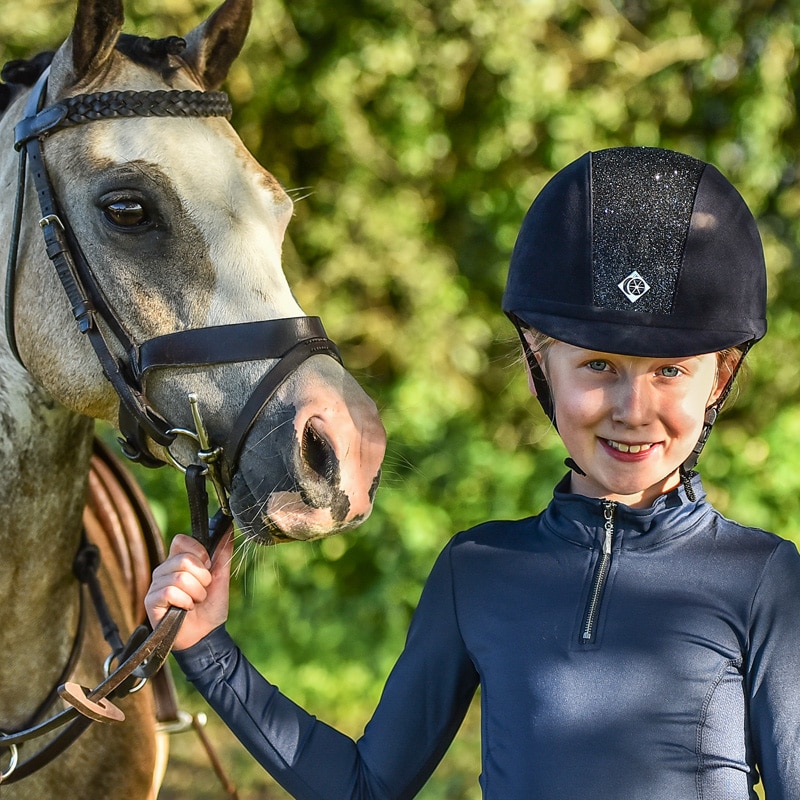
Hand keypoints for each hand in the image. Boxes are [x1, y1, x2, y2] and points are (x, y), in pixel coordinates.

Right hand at [145, 530, 232, 650]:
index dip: (198, 552)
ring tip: (195, 601)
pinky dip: (185, 601)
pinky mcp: (151, 601)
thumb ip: (222, 553)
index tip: (207, 567)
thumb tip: (228, 528)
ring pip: (179, 577)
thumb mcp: (221, 576)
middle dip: (202, 578)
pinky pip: (169, 592)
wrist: (206, 635)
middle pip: (184, 559)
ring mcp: (156, 585)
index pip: (181, 540)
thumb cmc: (211, 607)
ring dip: (196, 592)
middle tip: (202, 591)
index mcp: (178, 561)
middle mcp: (164, 570)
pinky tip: (186, 609)